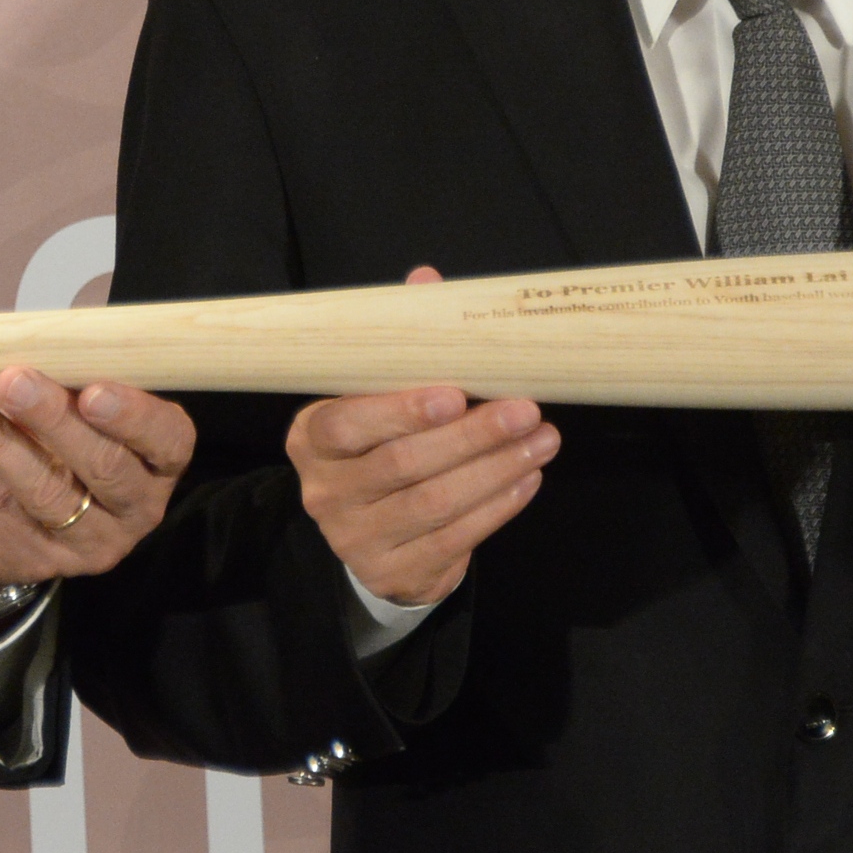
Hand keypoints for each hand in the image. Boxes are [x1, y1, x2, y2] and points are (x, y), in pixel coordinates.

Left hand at [0, 369, 195, 594]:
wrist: (13, 517)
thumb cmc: (59, 435)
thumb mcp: (77, 404)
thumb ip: (66, 373)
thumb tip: (14, 330)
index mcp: (160, 458)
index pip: (167, 439)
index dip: (134, 416)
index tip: (92, 390)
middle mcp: (137, 506)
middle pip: (104, 467)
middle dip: (54, 420)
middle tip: (13, 380)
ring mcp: (90, 542)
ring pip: (45, 492)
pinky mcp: (37, 560)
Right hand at [285, 266, 555, 608]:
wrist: (374, 538)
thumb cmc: (381, 447)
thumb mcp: (377, 397)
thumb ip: (399, 345)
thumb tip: (427, 281)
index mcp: (311, 439)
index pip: (345, 424)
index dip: (399, 411)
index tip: (454, 392)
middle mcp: (325, 491)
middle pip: (400, 464)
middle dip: (471, 436)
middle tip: (525, 410)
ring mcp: (355, 538)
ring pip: (433, 503)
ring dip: (495, 469)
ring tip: (542, 441)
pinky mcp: (393, 572)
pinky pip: (453, 539)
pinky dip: (497, 508)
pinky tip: (527, 480)